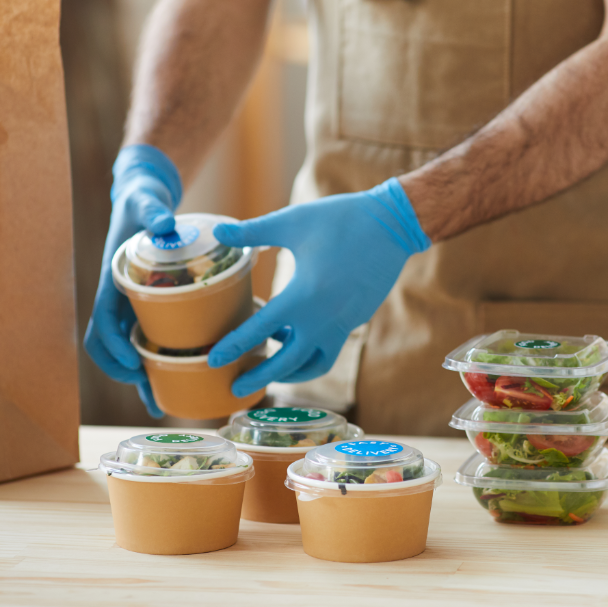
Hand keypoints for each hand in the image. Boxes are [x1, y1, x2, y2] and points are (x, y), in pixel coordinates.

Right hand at [83, 145, 183, 417]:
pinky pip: (146, 338)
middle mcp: (117, 298)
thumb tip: (165, 222)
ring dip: (139, 377)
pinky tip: (177, 378)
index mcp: (111, 280)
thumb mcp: (145, 203)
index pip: (102, 321)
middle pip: (110, 346)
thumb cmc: (142, 202)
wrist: (142, 198)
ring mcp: (130, 304)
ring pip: (127, 349)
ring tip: (160, 404)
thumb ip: (152, 211)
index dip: (113, 346)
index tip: (133, 364)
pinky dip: (156, 360)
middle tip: (148, 391)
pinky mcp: (147, 305)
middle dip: (123, 372)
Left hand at [208, 178, 430, 396]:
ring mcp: (343, 323)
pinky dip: (308, 348)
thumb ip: (252, 231)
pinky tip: (295, 330)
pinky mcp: (356, 319)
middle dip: (260, 377)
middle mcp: (323, 319)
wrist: (394, 225)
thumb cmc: (341, 220)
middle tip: (236, 386)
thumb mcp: (292, 222)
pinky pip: (328, 346)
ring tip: (271, 358)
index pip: (259, 331)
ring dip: (290, 369)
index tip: (213, 360)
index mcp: (302, 297)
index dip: (234, 346)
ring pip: (314, 363)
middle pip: (287, 363)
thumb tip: (217, 230)